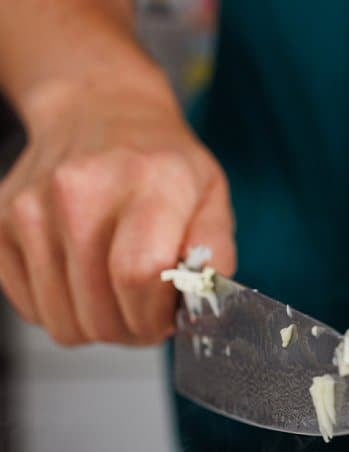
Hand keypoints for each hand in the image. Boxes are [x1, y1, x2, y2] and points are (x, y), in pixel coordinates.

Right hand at [0, 80, 233, 344]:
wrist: (99, 112)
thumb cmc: (161, 164)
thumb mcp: (212, 196)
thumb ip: (215, 253)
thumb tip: (203, 302)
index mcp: (149, 182)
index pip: (138, 274)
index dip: (154, 315)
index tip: (166, 316)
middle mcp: (81, 191)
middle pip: (99, 311)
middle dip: (132, 330)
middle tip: (146, 312)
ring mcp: (31, 207)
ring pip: (63, 321)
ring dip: (97, 325)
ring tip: (118, 296)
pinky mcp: (0, 225)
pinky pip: (32, 309)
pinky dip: (62, 311)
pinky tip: (84, 282)